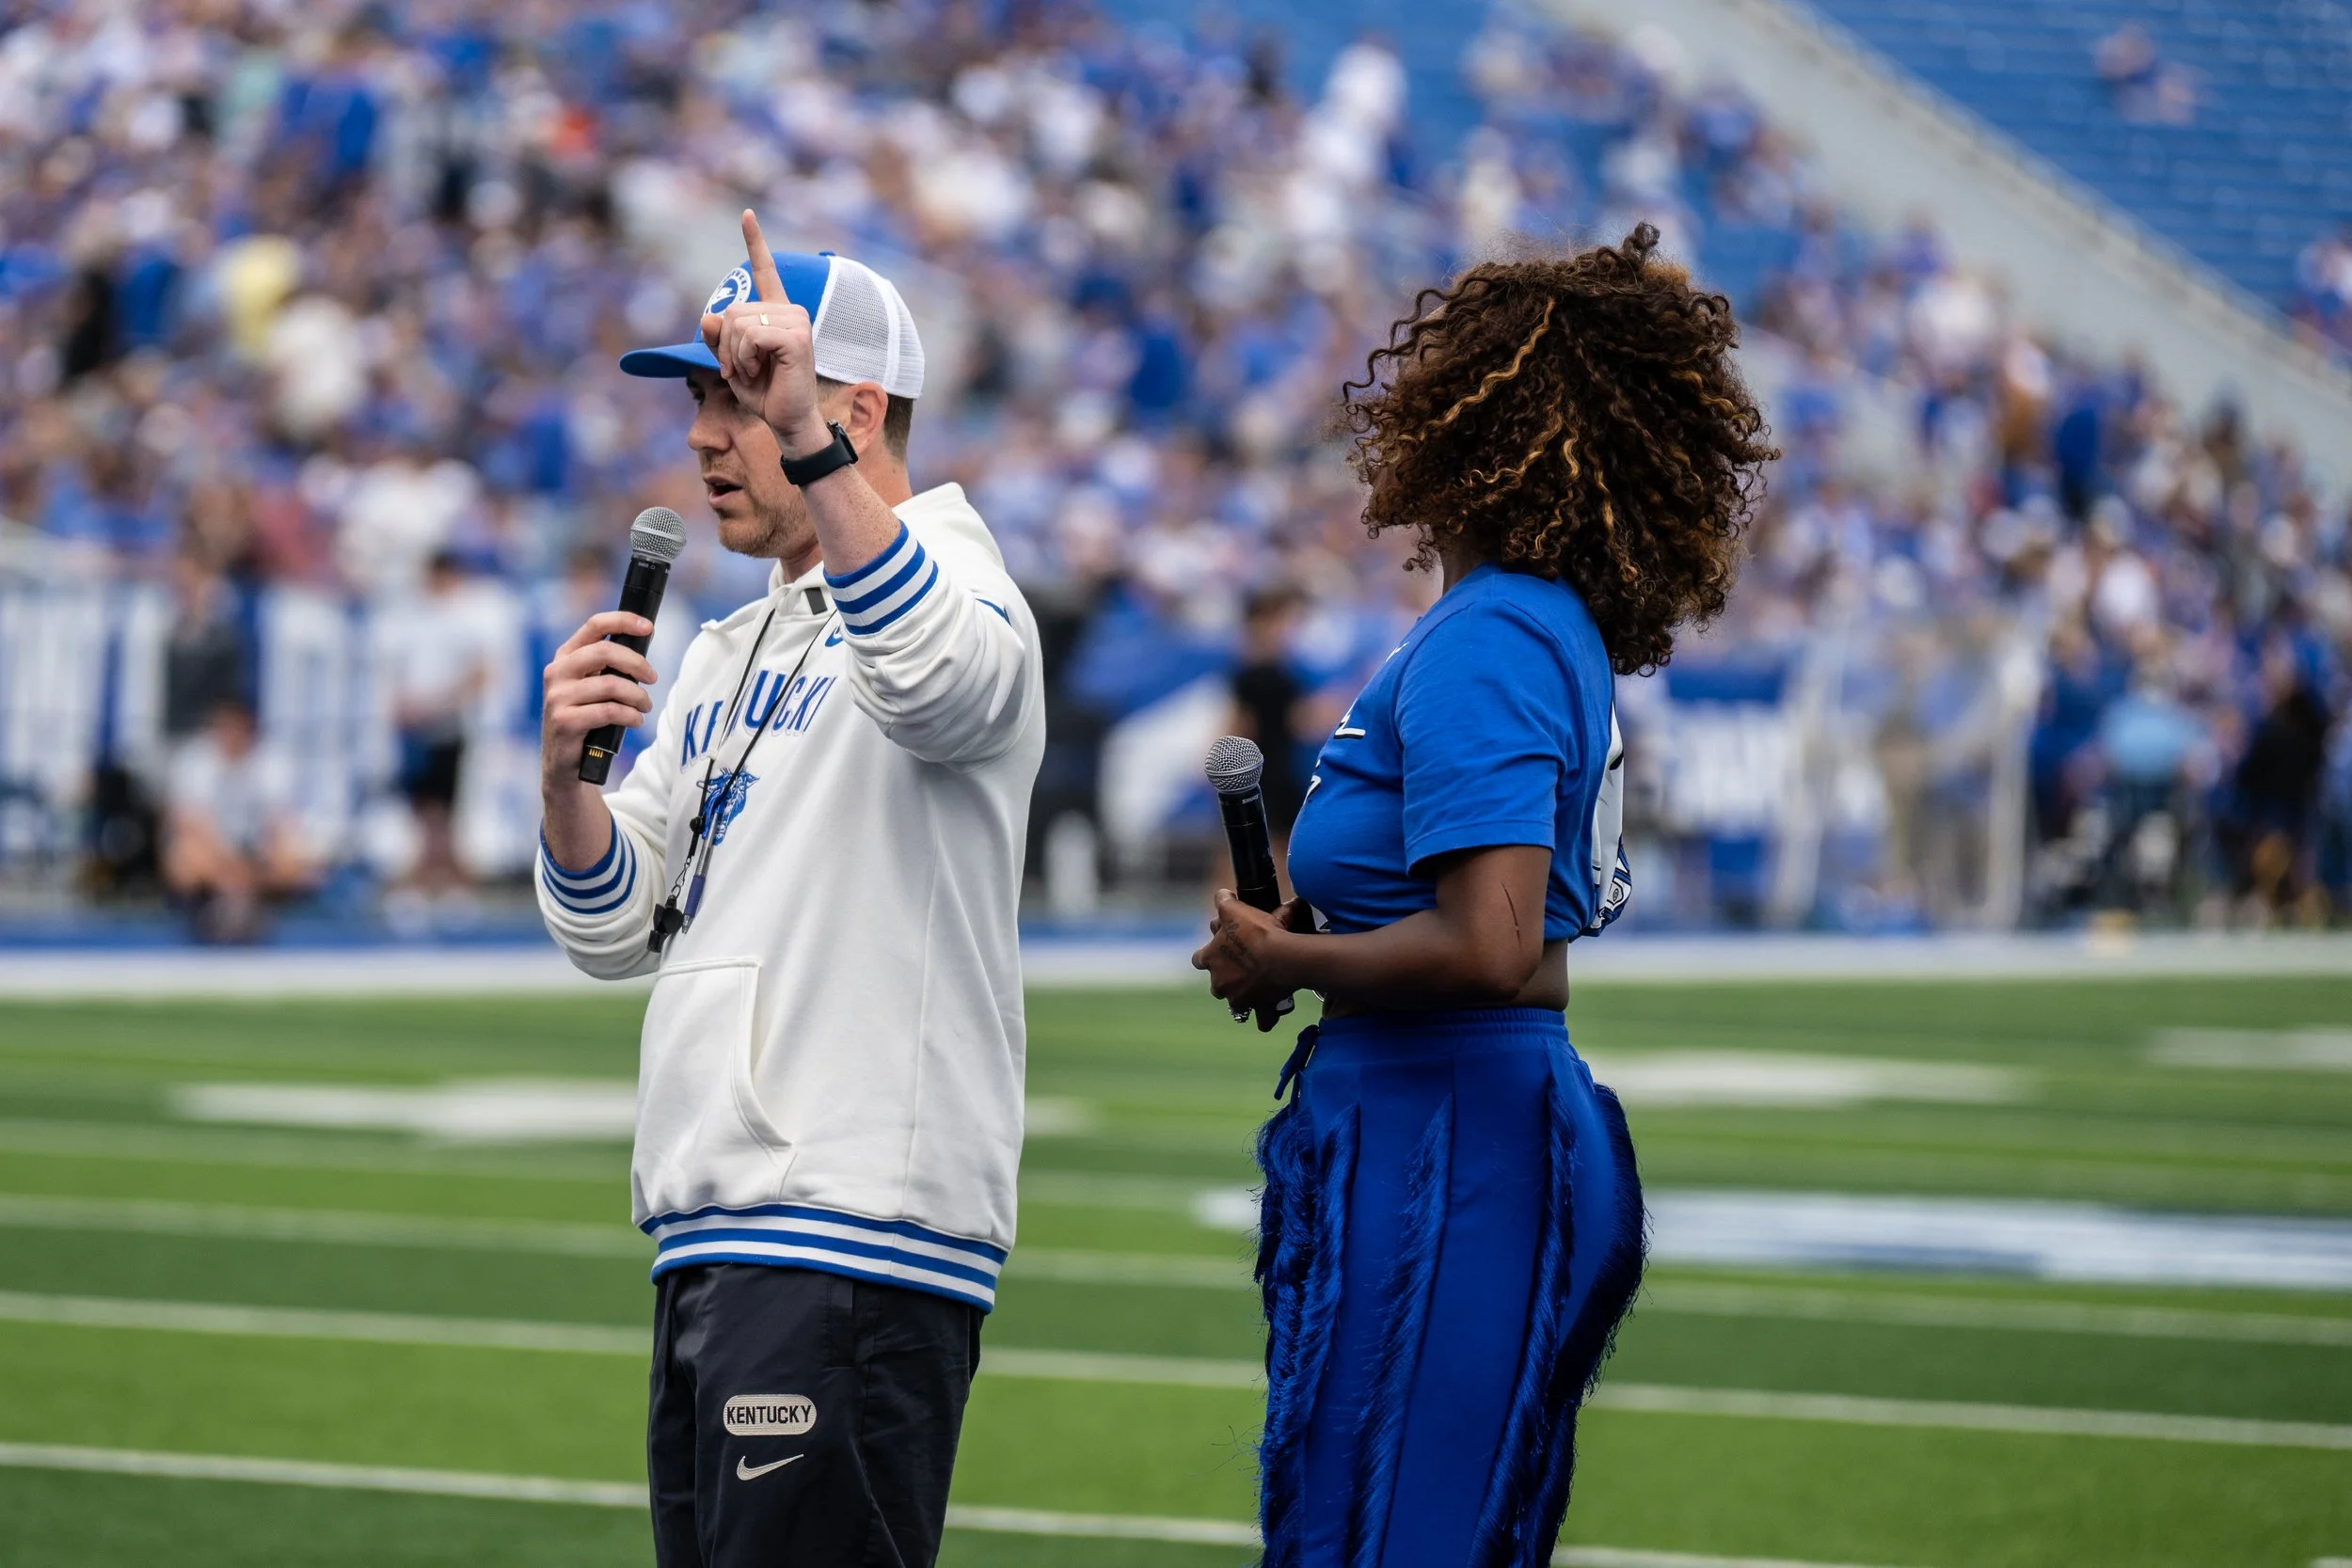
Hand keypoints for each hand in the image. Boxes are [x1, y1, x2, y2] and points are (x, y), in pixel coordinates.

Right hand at [540, 611, 656, 781]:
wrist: (565, 764)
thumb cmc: (588, 720)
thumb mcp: (595, 687)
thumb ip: (611, 666)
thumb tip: (645, 637)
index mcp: (565, 657)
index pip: (594, 625)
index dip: (623, 620)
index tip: (648, 627)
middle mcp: (556, 673)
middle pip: (605, 651)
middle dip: (636, 663)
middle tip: (653, 677)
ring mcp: (557, 697)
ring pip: (611, 684)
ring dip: (638, 696)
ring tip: (645, 707)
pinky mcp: (564, 721)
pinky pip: (609, 711)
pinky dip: (631, 716)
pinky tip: (635, 721)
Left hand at [702, 209, 826, 454]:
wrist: (787, 421)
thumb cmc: (764, 394)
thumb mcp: (732, 363)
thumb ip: (718, 339)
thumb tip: (708, 316)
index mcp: (777, 313)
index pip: (765, 271)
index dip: (755, 242)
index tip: (747, 214)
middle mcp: (790, 311)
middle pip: (733, 310)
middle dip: (726, 345)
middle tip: (739, 369)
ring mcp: (797, 323)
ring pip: (739, 323)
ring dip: (735, 354)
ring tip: (751, 372)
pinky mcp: (797, 338)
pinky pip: (751, 336)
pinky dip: (745, 358)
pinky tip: (758, 372)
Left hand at [1192, 892, 1314, 1031]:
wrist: (1283, 958)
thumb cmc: (1257, 932)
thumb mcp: (1235, 909)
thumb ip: (1223, 900)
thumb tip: (1221, 894)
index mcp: (1210, 959)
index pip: (1199, 959)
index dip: (1209, 954)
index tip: (1220, 950)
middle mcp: (1219, 983)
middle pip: (1218, 984)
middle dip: (1228, 978)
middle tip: (1244, 967)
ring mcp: (1238, 999)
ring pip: (1237, 1004)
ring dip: (1245, 997)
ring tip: (1259, 986)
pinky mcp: (1259, 1008)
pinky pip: (1263, 1019)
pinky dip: (1267, 1017)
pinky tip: (1272, 1009)